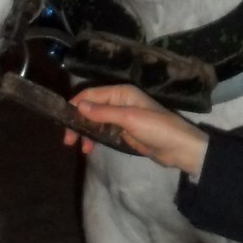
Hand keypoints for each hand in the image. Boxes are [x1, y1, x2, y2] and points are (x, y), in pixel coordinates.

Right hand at [66, 84, 209, 174]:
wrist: (179, 148)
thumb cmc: (157, 128)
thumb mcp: (129, 119)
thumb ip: (103, 112)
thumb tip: (79, 105)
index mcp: (121, 93)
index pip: (91, 94)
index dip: (76, 105)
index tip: (63, 121)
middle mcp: (120, 102)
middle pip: (91, 108)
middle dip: (79, 122)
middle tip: (69, 140)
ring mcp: (122, 118)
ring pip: (96, 121)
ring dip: (86, 133)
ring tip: (82, 149)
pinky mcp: (125, 132)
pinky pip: (104, 132)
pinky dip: (95, 138)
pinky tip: (90, 148)